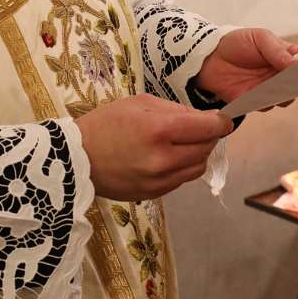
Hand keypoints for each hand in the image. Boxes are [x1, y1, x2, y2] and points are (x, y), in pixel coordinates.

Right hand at [75, 94, 233, 199]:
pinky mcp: (155, 194)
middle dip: (208, 137)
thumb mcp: (139, 104)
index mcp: (159, 130)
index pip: (209, 128)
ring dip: (197, 154)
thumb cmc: (105, 124)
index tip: (223, 120)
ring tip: (180, 144)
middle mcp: (163, 159)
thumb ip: (175, 110)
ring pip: (198, 167)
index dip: (221, 123)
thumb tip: (202, 119)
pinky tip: (166, 158)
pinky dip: (181, 167)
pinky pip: (182, 180)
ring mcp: (160, 180)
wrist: (75, 158)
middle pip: (207, 148)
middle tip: (198, 128)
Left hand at [195, 28, 297, 103]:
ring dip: (284, 94)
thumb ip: (276, 50)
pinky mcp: (254, 101)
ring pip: (285, 98)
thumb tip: (295, 64)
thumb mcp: (259, 38)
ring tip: (281, 88)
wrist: (209, 57)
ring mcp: (268, 89)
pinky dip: (264, 102)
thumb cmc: (237, 43)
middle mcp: (280, 75)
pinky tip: (261, 95)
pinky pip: (265, 106)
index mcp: (285, 56)